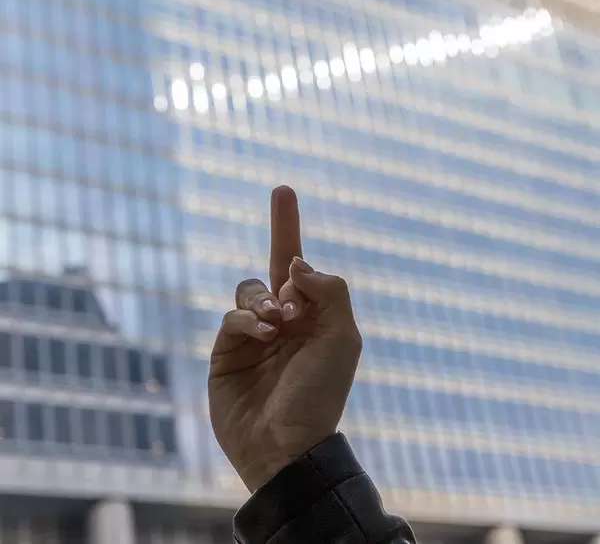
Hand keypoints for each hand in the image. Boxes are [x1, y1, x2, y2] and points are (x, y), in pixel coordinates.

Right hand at [208, 185, 361, 492]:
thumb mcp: (342, 338)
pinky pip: (231, 317)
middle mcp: (282, 320)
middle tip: (287, 205)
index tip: (282, 189)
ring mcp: (252, 337)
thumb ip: (328, 290)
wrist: (288, 445)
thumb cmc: (322, 393)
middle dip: (280, 231)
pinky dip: (247, 319)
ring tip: (278, 322)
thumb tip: (296, 263)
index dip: (289, 227)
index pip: (300, 265)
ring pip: (249, 289)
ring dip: (264, 298)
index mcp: (313, 316)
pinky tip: (263, 334)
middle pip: (273, 266)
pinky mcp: (226, 353)